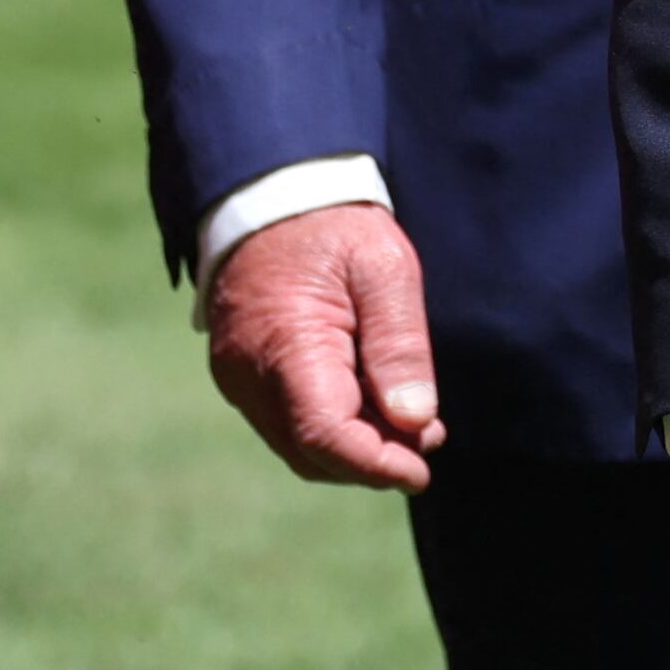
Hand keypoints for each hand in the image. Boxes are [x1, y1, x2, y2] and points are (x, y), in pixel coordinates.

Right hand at [204, 203, 445, 489]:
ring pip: (298, 445)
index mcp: (284, 345)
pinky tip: (376, 406)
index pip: (325, 435)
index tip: (423, 471)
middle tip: (431, 439)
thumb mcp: (385, 269)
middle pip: (311, 452)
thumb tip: (417, 421)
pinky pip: (287, 422)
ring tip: (413, 424)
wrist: (271, 198)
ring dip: (355, 448)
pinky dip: (332, 428)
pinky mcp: (242, 375)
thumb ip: (400, 344)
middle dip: (372, 459)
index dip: (375, 463)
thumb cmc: (335, 228)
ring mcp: (238, 379)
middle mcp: (248, 374)